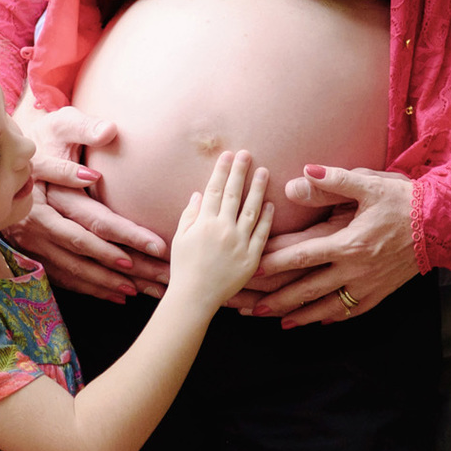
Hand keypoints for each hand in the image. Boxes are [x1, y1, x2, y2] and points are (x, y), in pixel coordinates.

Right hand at [6, 95, 168, 301]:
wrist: (4, 155)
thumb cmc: (42, 136)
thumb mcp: (60, 124)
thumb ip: (82, 128)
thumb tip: (108, 130)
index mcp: (48, 194)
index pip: (93, 219)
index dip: (126, 233)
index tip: (157, 245)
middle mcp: (39, 223)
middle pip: (88, 250)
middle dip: (128, 266)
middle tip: (162, 275)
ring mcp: (33, 242)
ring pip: (77, 269)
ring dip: (112, 283)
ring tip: (146, 290)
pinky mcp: (32, 252)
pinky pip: (64, 276)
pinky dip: (90, 288)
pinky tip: (117, 294)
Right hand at [168, 151, 273, 313]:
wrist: (194, 297)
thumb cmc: (183, 268)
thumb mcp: (181, 238)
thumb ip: (190, 215)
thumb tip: (198, 194)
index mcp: (204, 223)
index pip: (215, 190)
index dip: (222, 171)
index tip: (228, 154)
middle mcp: (223, 230)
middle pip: (234, 194)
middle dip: (240, 172)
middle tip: (247, 153)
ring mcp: (239, 243)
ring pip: (251, 210)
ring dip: (258, 189)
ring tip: (263, 171)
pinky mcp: (251, 258)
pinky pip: (261, 234)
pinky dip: (266, 218)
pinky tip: (270, 203)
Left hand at [249, 166, 418, 327]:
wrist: (442, 222)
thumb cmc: (403, 200)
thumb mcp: (368, 184)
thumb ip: (333, 180)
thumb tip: (303, 173)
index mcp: (349, 243)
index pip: (304, 256)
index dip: (276, 263)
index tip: (253, 269)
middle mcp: (357, 270)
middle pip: (311, 289)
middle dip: (281, 300)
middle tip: (254, 309)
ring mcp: (370, 284)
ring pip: (330, 306)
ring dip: (304, 316)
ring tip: (282, 323)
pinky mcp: (383, 291)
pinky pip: (354, 309)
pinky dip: (335, 317)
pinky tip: (321, 320)